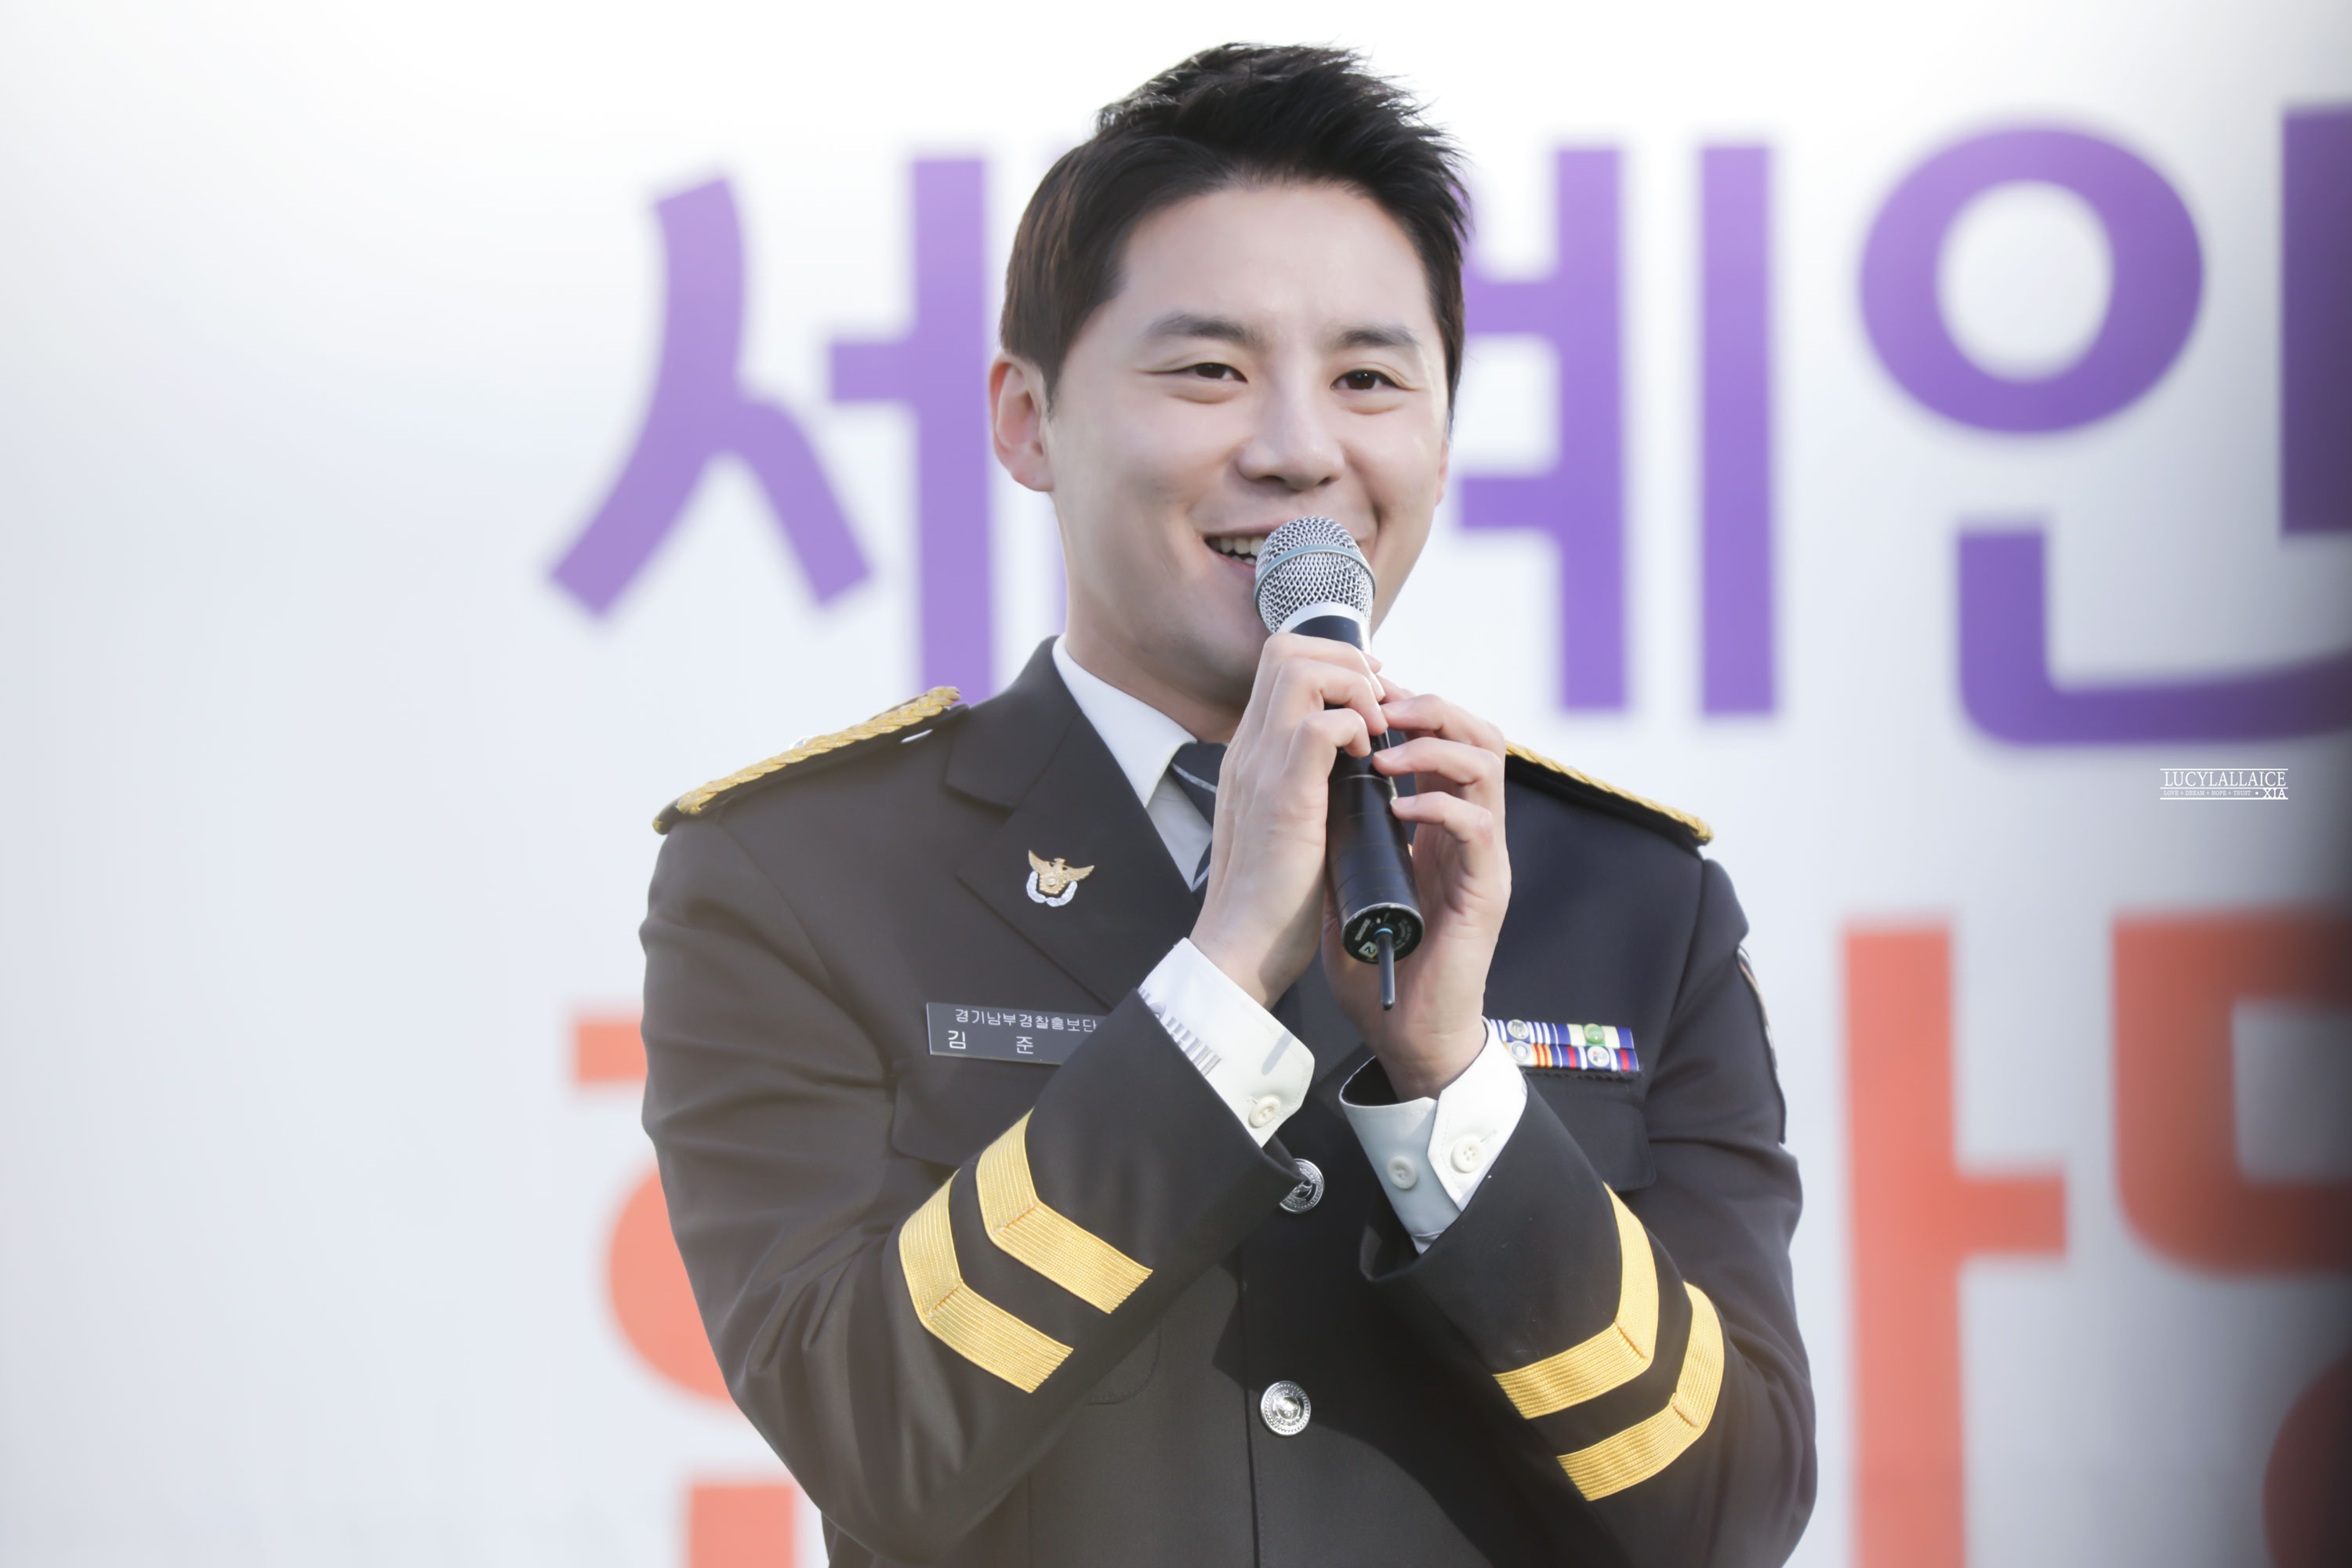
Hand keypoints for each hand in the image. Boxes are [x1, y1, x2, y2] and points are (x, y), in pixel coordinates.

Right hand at [1190, 633, 1389, 1008]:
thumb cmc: (1272, 897)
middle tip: (1376, 703)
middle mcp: (1248, 748)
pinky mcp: (1283, 796)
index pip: (1280, 662)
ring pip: (1301, 671)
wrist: (1243, 947)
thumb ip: (1308, 783)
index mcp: (1251, 753)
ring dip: (1351, 688)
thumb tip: (1350, 760)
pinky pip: (1321, 726)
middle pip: (1286, 649)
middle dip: (1345, 660)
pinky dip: (1354, 730)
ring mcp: (1260, 767)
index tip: (1369, 698)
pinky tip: (1368, 763)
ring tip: (1374, 729)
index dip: (1333, 662)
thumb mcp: (1288, 822)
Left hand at [1321, 684, 1509, 1099]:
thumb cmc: (1377, 958)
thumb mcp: (1344, 875)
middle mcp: (1469, 829)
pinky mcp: (1486, 891)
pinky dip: (1438, 804)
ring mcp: (1483, 857)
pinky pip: (1479, 825)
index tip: (1365, 698)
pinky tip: (1399, 809)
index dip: (1410, 705)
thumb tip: (1302, 779)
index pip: (1444, 736)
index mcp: (1438, 821)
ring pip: (1488, 763)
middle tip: (1380, 710)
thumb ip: (1338, 828)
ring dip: (1434, 745)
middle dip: (1430, 707)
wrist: (1405, 1030)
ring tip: (1386, 755)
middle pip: (1478, 732)